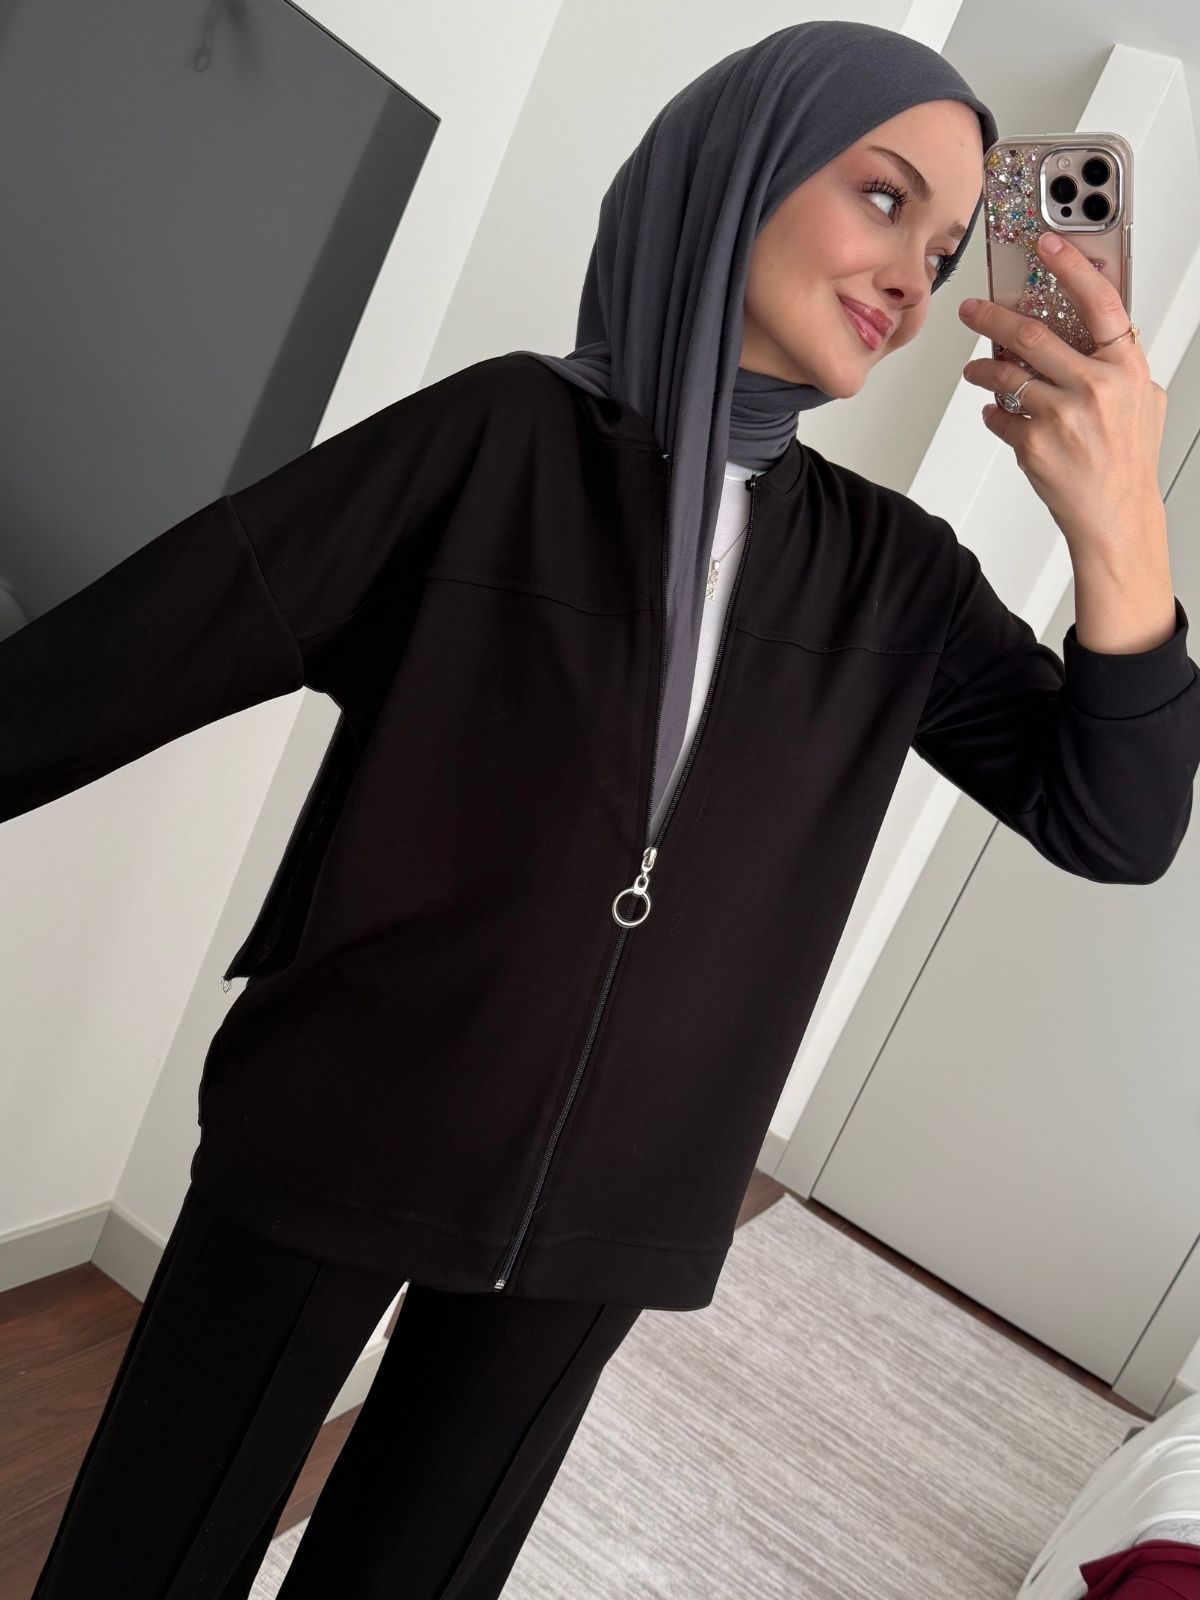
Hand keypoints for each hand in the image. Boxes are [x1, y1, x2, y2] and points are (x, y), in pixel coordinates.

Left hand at [957, 231, 1166, 558]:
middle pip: (1031, 334)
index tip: (1047, 243)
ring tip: (976, 371)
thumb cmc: (1128, 460)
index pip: (1098, 301)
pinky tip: (998, 413)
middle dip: (992, 317)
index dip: (1071, 266)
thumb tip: (1091, 336)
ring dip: (983, 370)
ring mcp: (1062, 415)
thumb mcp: (1143, 401)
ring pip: (1005, 375)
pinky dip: (994, 413)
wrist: (1115, 515)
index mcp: (1125, 368)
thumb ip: (1119, 366)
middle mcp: (1094, 386)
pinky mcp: (1033, 443)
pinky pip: (1000, 416)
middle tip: (972, 310)